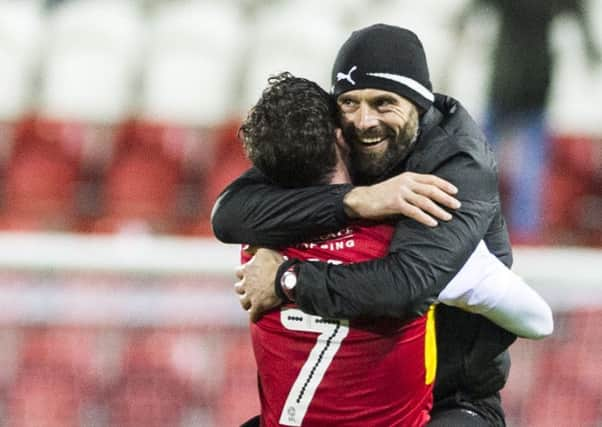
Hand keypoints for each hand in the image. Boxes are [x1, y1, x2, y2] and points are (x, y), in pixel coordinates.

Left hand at [234, 248, 284, 321]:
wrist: (285, 278)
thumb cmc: (276, 263)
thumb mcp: (264, 249)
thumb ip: (253, 248)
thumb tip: (245, 248)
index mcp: (247, 270)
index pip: (238, 272)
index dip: (242, 274)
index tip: (245, 274)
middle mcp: (247, 283)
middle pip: (239, 288)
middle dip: (242, 289)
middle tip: (248, 289)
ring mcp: (251, 296)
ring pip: (243, 302)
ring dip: (246, 302)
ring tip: (250, 303)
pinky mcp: (258, 306)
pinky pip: (253, 314)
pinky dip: (254, 316)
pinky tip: (255, 317)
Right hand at [343, 172, 459, 225]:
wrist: (361, 199)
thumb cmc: (381, 195)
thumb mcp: (398, 186)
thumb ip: (412, 189)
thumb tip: (430, 197)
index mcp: (408, 176)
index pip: (431, 179)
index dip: (444, 185)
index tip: (455, 192)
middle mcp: (406, 182)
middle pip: (431, 189)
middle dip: (446, 198)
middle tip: (457, 205)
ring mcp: (400, 192)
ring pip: (425, 201)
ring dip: (438, 210)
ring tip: (448, 216)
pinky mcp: (394, 202)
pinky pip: (413, 211)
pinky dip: (425, 218)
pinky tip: (433, 223)